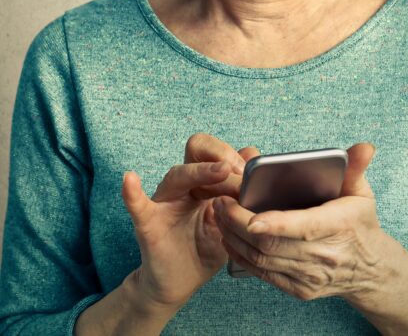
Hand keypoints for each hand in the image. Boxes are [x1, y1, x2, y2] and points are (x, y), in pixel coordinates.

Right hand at [121, 132, 259, 312]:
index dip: (234, 156)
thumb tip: (254, 159)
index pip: (216, 152)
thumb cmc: (205, 249)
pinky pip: (137, 205)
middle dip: (220, 155)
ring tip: (221, 171)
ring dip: (201, 171)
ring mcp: (165, 202)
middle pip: (196, 149)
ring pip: (178, 175)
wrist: (179, 283)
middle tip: (238, 173)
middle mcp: (183, 185)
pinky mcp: (148, 224)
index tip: (250, 172)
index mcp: (204, 182)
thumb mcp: (230, 221)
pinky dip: (133, 193)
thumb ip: (240, 195)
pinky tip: (130, 180)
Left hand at [213, 143, 385, 304]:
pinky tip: (228, 237)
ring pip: (262, 260)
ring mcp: (309, 277)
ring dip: (234, 238)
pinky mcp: (298, 289)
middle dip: (239, 224)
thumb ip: (356, 168)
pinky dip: (241, 256)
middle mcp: (323, 256)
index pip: (302, 227)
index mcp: (338, 227)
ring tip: (218, 214)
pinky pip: (263, 274)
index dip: (274, 224)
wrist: (369, 269)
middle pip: (272, 245)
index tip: (249, 215)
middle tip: (220, 201)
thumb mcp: (362, 192)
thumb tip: (365, 147)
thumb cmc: (360, 223)